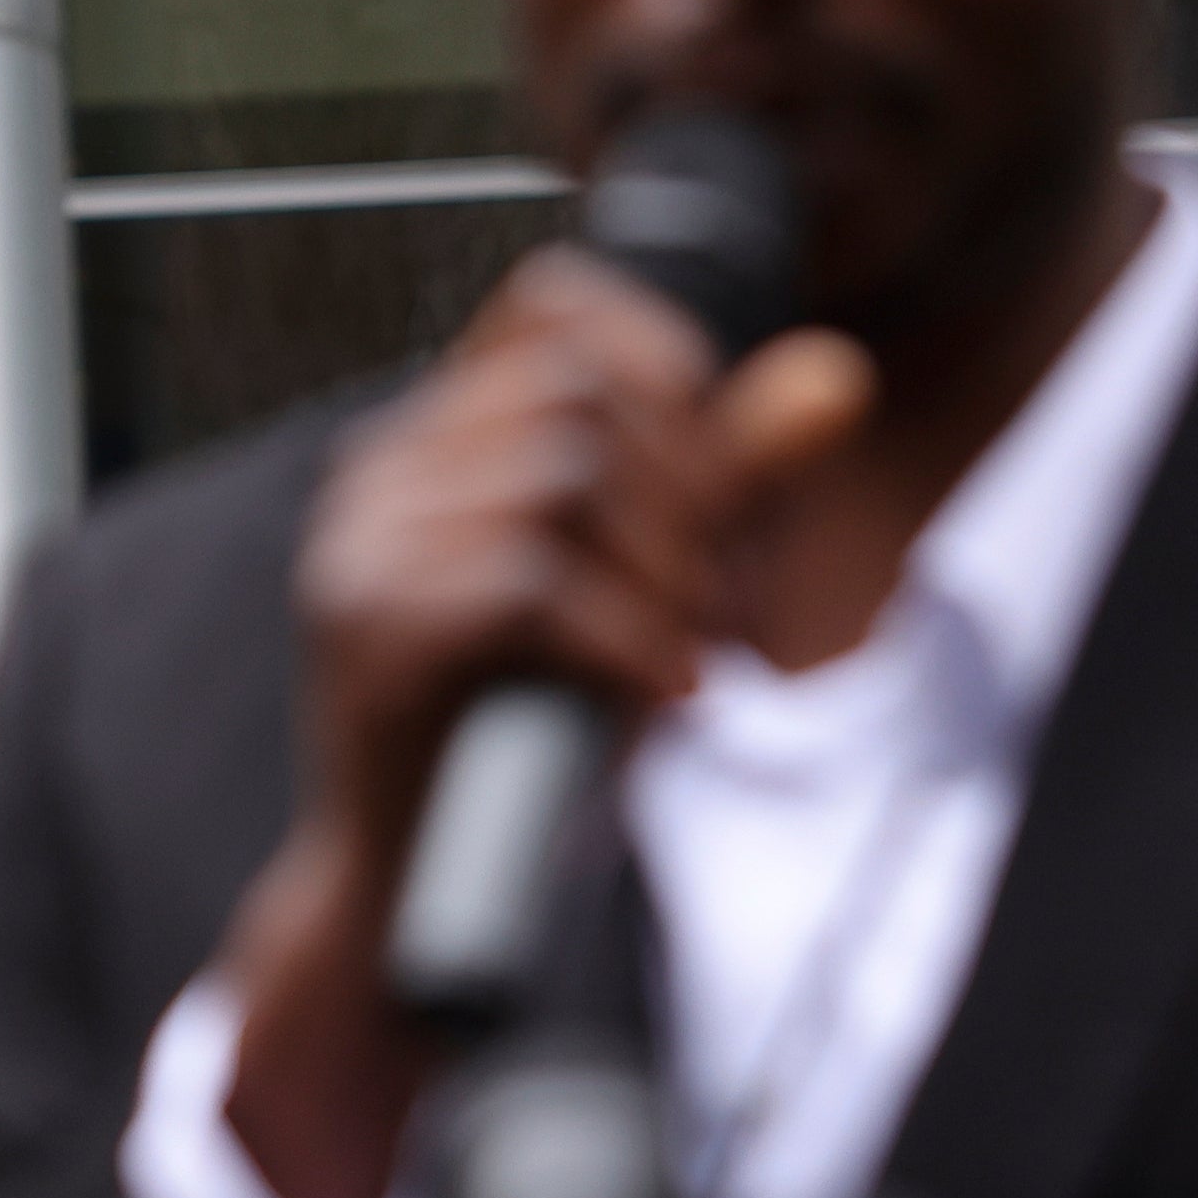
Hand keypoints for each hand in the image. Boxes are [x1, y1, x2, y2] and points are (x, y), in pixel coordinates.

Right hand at [291, 246, 873, 867]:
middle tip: (716, 604)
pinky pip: (527, 583)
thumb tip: (839, 372)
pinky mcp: (366, 629)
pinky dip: (625, 637)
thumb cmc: (530, 732)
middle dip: (688, 492)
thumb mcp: (649, 581)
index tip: (709, 483)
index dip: (660, 361)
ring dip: (665, 573)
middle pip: (577, 393)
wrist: (418, 895)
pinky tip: (659, 692)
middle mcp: (377, 471)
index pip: (550, 301)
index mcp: (432, 439)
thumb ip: (729, 475)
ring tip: (685, 653)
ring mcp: (359, 546)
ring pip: (559, 478)